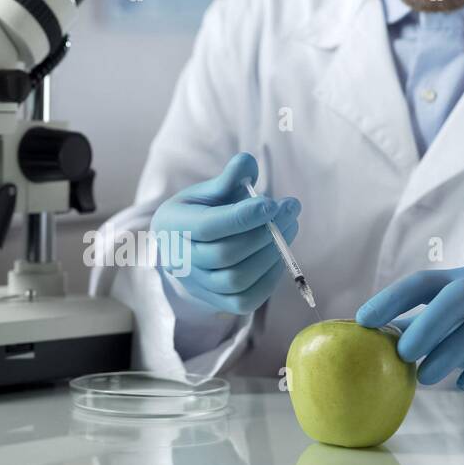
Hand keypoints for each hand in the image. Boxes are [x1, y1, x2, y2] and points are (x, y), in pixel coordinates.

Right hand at [151, 152, 301, 315]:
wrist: (186, 247)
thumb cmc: (200, 212)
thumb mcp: (207, 191)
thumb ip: (227, 180)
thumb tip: (247, 163)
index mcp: (172, 225)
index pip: (208, 226)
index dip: (242, 217)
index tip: (273, 204)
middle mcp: (180, 260)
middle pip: (225, 254)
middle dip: (264, 233)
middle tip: (291, 211)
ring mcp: (197, 285)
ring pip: (236, 279)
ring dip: (270, 254)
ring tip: (289, 228)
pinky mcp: (216, 301)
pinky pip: (245, 300)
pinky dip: (268, 279)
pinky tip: (279, 254)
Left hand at [355, 266, 463, 393]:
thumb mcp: (450, 323)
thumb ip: (414, 328)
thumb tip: (364, 343)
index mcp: (459, 281)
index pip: (424, 281)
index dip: (393, 298)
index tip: (363, 320)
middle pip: (460, 295)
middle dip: (429, 322)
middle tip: (403, 353)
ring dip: (452, 350)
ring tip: (426, 377)